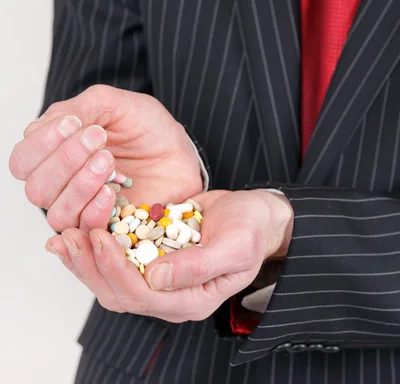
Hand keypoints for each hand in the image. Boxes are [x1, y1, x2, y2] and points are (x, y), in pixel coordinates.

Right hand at [9, 85, 201, 232]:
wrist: (181, 152)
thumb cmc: (146, 127)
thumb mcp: (115, 105)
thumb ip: (80, 109)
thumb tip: (46, 125)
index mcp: (55, 153)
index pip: (23, 159)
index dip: (42, 143)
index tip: (74, 123)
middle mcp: (62, 185)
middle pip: (35, 187)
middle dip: (63, 161)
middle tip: (98, 138)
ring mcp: (83, 209)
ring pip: (55, 212)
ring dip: (80, 184)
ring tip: (108, 160)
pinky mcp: (106, 228)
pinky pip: (85, 229)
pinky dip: (94, 208)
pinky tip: (112, 189)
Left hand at [44, 189, 293, 321]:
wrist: (255, 215)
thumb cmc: (251, 230)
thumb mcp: (234, 246)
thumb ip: (199, 266)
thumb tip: (156, 278)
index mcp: (190, 300)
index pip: (142, 296)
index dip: (116, 269)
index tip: (100, 237)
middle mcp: (169, 294)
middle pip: (118, 293)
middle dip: (91, 266)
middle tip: (72, 236)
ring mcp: (158, 276)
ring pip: (111, 279)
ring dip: (86, 259)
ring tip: (65, 236)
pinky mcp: (151, 255)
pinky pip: (117, 257)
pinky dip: (95, 246)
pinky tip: (78, 228)